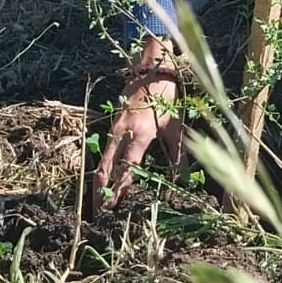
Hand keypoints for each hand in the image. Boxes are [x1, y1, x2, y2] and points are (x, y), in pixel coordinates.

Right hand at [92, 36, 181, 210]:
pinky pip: (103, 149)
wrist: (153, 69)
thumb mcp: (176, 125)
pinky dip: (101, 166)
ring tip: (97, 203)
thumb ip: (178, 154)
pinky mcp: (112, 123)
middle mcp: (122, 132)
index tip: (114, 206)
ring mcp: (114, 127)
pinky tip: (101, 180)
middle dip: (100, 191)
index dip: (119, 188)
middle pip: (105, 167)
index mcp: (140, 134)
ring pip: (101, 159)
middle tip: (99, 213)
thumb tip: (184, 179)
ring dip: (98, 181)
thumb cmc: (168, 97)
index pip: (126, 167)